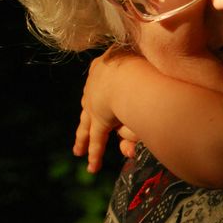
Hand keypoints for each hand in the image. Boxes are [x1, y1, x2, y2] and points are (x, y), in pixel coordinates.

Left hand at [72, 46, 135, 172]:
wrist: (130, 74)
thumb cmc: (143, 59)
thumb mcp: (141, 56)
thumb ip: (144, 63)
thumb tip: (143, 61)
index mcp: (105, 64)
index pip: (102, 80)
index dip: (102, 89)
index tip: (103, 94)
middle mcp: (96, 84)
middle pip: (90, 104)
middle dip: (87, 117)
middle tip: (83, 127)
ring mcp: (95, 103)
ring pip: (88, 124)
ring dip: (83, 138)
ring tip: (79, 151)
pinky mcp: (100, 121)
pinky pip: (98, 140)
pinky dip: (95, 154)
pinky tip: (92, 165)